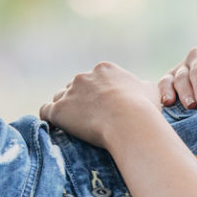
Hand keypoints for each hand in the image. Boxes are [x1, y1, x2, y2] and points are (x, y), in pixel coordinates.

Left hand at [40, 62, 160, 147]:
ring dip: (66, 109)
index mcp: (104, 69)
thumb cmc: (144, 108)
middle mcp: (84, 76)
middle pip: (76, 87)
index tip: (104, 107)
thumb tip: (142, 88)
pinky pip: (46, 111)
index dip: (98, 93)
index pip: (94, 79)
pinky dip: (50, 118)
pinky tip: (54, 126)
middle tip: (91, 118)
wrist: (130, 122)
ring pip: (60, 98)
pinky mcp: (59, 110)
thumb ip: (142, 86)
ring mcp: (69, 92)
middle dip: (81, 100)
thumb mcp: (151, 91)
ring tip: (74, 125)